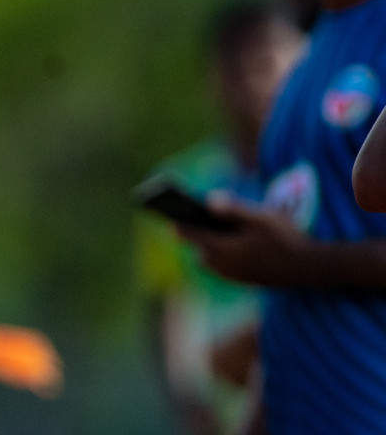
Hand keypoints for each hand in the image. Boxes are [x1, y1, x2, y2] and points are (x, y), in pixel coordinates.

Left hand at [178, 195, 310, 286]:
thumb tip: (208, 200)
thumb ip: (234, 208)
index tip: (168, 215)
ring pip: (210, 261)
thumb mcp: (261, 218)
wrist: (312, 268)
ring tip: (198, 229)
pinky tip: (221, 244)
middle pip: (199, 249)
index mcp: (223, 250)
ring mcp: (235, 276)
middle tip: (180, 219)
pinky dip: (219, 256)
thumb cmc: (287, 238)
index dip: (180, 224)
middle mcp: (225, 266)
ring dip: (205, 247)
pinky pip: (224, 268)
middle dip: (192, 235)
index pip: (193, 236)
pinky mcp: (246, 281)